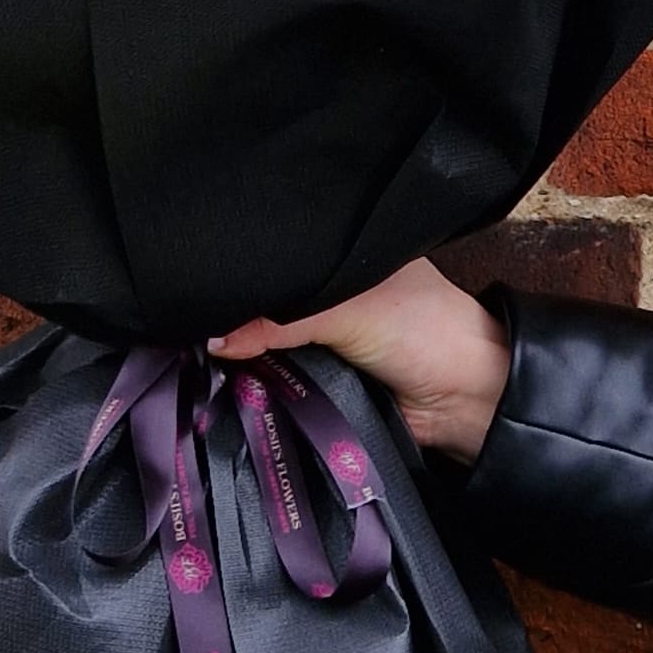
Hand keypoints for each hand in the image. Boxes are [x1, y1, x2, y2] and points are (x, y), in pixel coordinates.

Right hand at [211, 259, 510, 464]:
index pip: (276, 252)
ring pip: (265, 342)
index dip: (243, 262)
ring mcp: (322, 336)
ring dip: (242, 353)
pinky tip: (223, 378)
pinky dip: (258, 382)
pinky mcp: (319, 379)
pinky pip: (277, 379)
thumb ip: (279, 321)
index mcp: (339, 251)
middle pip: (265, 299)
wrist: (464, 401)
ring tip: (192, 347)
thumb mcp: (346, 307)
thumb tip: (213, 337)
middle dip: (235, 311)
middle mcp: (327, 291)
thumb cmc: (423, 330)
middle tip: (188, 313)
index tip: (197, 271)